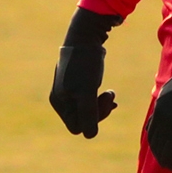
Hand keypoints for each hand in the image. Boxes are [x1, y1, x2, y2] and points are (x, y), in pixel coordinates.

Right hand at [49, 7, 122, 137]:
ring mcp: (69, 90)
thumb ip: (88, 114)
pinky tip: (109, 94)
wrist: (86, 36)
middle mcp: (61, 98)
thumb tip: (90, 135)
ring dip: (101, 105)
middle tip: (111, 95)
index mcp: (59, 102)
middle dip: (99, 111)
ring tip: (111, 93)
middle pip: (82, 119)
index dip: (94, 119)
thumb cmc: (85, 64)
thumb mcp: (87, 91)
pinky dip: (100, 99)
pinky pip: (88, 100)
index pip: (77, 126)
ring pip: (87, 110)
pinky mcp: (78, 83)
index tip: (105, 102)